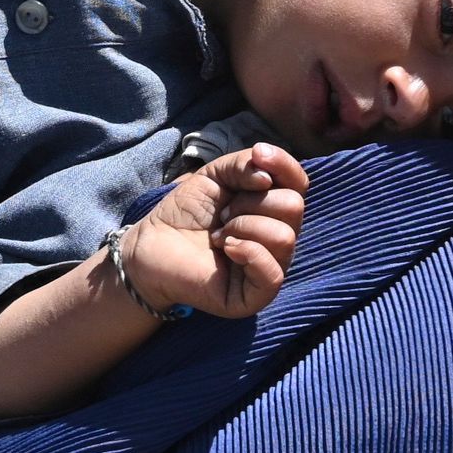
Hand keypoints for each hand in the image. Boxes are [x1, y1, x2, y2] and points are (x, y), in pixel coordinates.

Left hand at [120, 142, 307, 316]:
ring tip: (219, 235)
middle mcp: (278, 238)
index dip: (284, 166)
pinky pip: (273, 273)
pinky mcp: (255, 296)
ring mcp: (269, 267)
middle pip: (293, 207)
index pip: (300, 184)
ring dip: (244, 227)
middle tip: (223, 214)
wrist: (152, 245)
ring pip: (284, 237)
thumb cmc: (185, 212)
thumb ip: (244, 164)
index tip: (258, 156)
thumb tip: (268, 176)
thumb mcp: (216, 174)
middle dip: (251, 202)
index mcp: (272, 209)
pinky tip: (226, 249)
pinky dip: (248, 252)